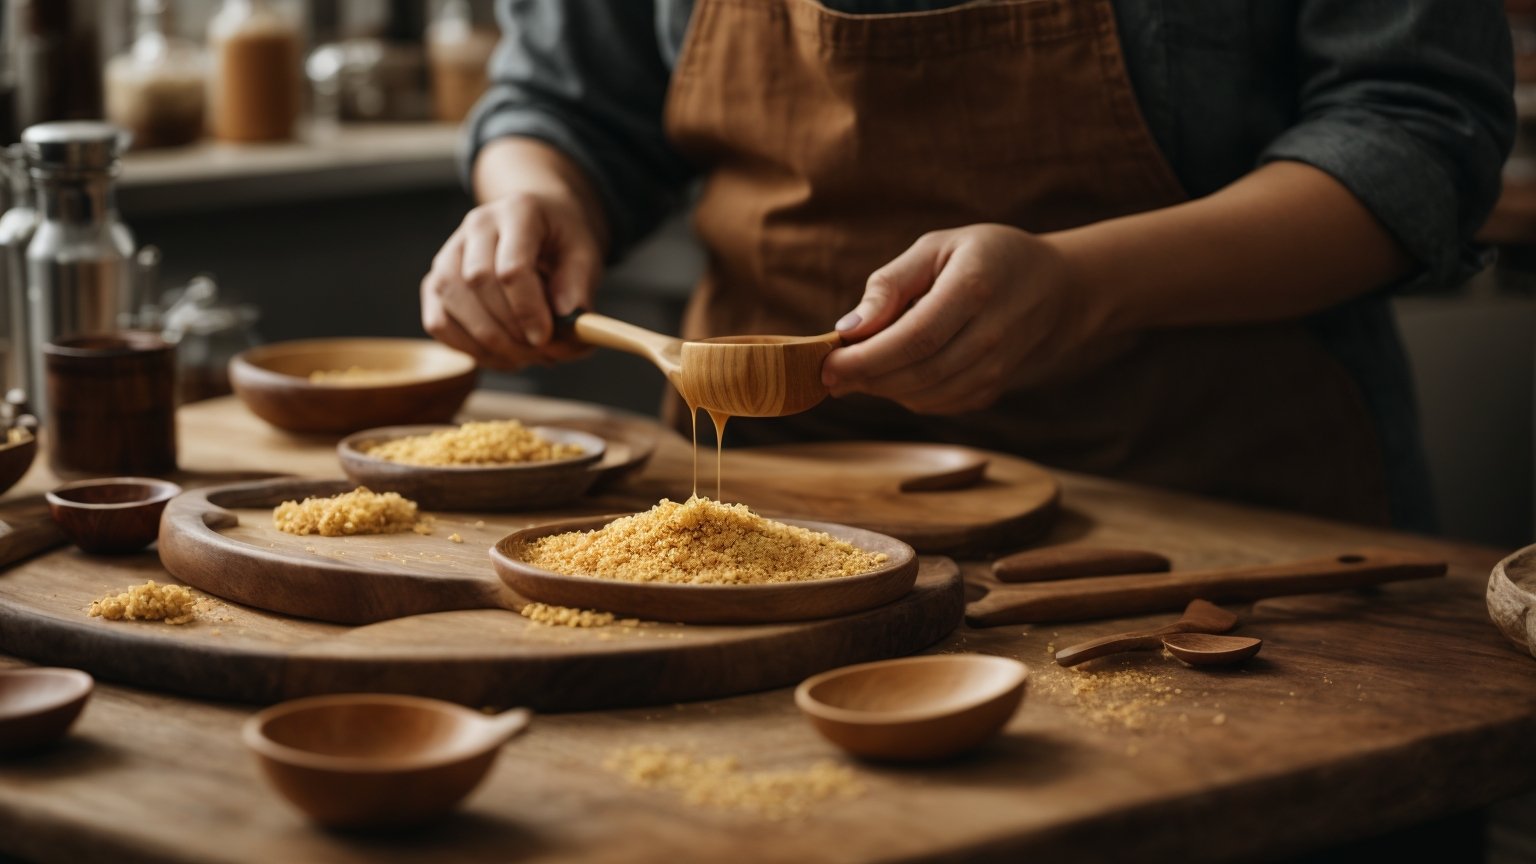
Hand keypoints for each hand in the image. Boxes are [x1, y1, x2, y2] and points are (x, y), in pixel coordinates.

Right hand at [421, 143, 605, 368]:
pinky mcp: (435, 280)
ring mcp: (450, 252)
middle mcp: (477, 226)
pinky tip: (501, 355)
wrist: (540, 224)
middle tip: (540, 352)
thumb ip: (578, 286)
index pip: (512, 266)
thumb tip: (567, 319)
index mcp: (518, 212)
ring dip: (489, 343)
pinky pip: (439, 321)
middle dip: (510, 329)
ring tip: (524, 356)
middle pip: (478, 283)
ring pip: (452, 303)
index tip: (544, 337)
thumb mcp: (585, 254)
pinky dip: (468, 348)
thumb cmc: (561, 241)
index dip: (528, 309)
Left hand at [821, 224, 1113, 413]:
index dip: (866, 358)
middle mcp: (991, 334)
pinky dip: (907, 395)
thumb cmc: (985, 258)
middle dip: (866, 378)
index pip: (913, 338)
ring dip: (883, 389)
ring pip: (926, 395)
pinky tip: (894, 375)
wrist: (1055, 288)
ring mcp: (997, 368)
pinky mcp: (994, 389)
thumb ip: (890, 284)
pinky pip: (939, 404)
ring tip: (857, 371)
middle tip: (830, 373)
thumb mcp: (936, 248)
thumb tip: (847, 327)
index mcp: (974, 289)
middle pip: (917, 372)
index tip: (828, 362)